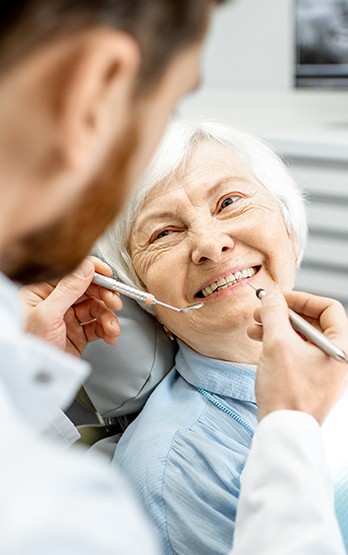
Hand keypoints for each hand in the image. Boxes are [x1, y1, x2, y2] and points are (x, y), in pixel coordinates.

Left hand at [20, 256, 121, 356]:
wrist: (36, 378)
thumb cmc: (31, 348)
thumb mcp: (48, 314)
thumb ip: (68, 289)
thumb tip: (86, 267)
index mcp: (42, 291)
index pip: (72, 273)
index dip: (92, 272)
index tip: (108, 275)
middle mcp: (56, 302)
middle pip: (88, 290)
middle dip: (105, 297)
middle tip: (115, 303)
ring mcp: (67, 318)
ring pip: (96, 309)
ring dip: (108, 318)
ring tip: (112, 328)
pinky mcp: (77, 334)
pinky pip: (97, 326)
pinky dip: (106, 330)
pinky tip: (110, 335)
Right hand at [247, 290, 347, 423]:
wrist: (283, 429)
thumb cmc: (287, 392)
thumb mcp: (278, 343)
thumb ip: (274, 313)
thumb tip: (271, 296)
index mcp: (341, 347)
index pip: (328, 308)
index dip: (301, 299)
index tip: (279, 298)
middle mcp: (337, 357)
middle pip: (313, 322)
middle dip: (283, 314)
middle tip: (261, 311)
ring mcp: (324, 370)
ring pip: (301, 337)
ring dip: (276, 328)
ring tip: (254, 327)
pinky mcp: (310, 380)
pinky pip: (296, 353)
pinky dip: (278, 344)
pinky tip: (259, 342)